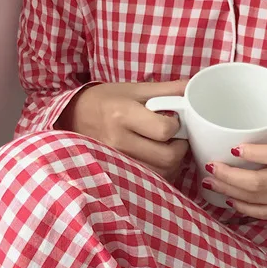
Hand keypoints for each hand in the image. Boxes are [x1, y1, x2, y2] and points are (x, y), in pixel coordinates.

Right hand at [56, 80, 189, 181]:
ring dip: (172, 164)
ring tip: (166, 149)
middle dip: (180, 149)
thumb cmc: (105, 100)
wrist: (72, 117)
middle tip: (177, 139)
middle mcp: (119, 141)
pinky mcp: (116, 173)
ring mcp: (116, 161)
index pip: (165, 130)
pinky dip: (159, 173)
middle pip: (167, 158)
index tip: (174, 121)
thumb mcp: (134, 89)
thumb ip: (167, 89)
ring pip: (161, 174)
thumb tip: (194, 86)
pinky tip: (156, 160)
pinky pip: (148, 180)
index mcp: (123, 115)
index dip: (176, 127)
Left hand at [204, 120, 266, 219]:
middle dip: (230, 175)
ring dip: (230, 191)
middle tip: (210, 167)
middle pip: (261, 181)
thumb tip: (248, 124)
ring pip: (259, 199)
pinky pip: (266, 213)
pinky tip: (230, 198)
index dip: (254, 153)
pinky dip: (245, 207)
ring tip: (212, 182)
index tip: (233, 148)